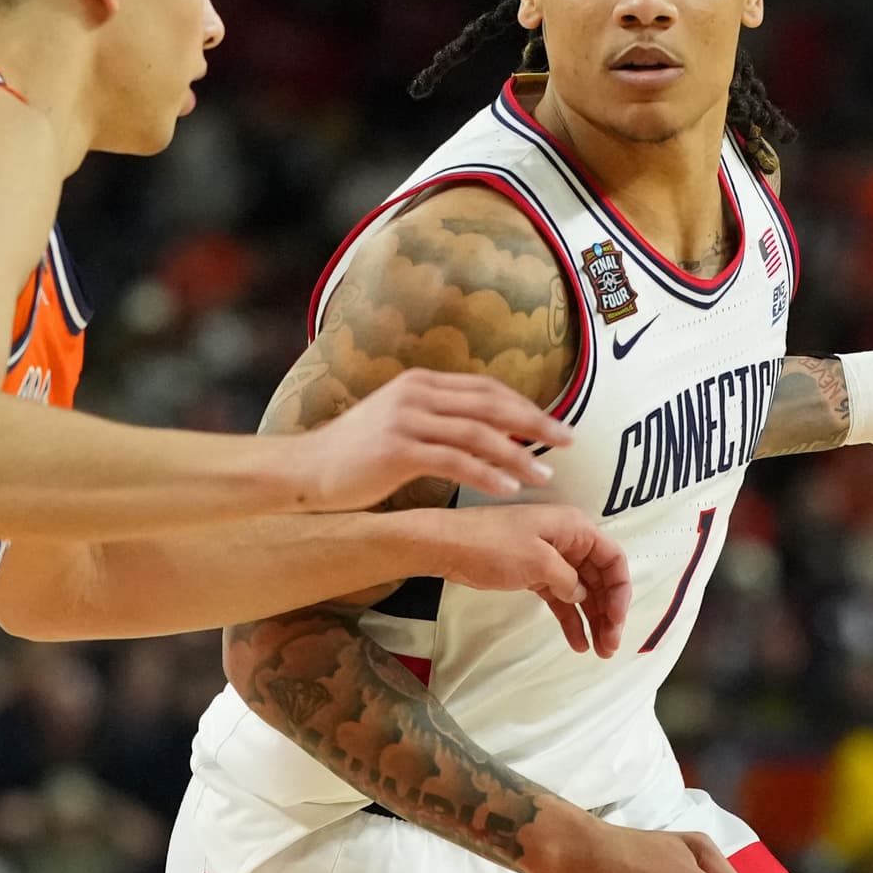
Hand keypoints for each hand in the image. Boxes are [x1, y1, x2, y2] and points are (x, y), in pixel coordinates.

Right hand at [290, 371, 566, 511]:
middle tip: (568, 441)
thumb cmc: (352, 456)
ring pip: (478, 433)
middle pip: (491, 404)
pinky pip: (455, 461)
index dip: (525, 404)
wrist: (304, 471)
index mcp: (421, 383)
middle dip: (535, 422)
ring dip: (517, 454)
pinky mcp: (398, 450)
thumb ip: (435, 420)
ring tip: (544, 474)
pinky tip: (508, 489)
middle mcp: (417, 393)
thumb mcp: (397, 423)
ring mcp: (407, 420)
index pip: (486, 388)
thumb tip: (478, 433)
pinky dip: (486, 474)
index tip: (555, 423)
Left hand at [425, 505, 632, 654]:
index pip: (613, 559)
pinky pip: (561, 599)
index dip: (620, 591)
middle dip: (609, 612)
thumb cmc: (492, 545)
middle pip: (600, 580)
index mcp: (575, 528)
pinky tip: (578, 643)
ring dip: (593, 620)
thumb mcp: (537, 561)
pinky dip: (571, 620)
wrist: (447, 546)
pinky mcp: (535, 575)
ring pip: (583, 593)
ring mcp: (552, 559)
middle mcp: (569, 542)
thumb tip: (581, 596)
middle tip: (611, 646)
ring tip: (599, 651)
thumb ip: (567, 580)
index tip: (617, 620)